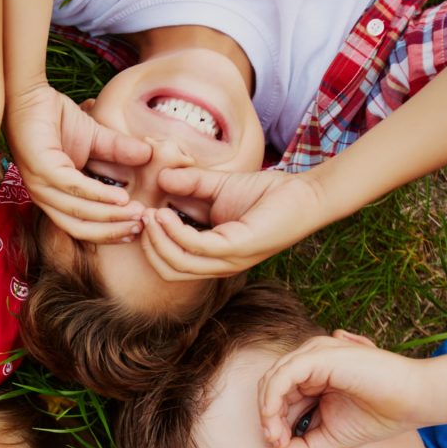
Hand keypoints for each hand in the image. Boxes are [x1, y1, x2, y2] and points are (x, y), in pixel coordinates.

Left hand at [5, 82, 149, 240]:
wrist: (31, 95)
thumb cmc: (56, 118)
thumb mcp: (94, 138)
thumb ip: (118, 150)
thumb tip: (148, 155)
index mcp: (55, 196)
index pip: (82, 226)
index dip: (109, 232)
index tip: (137, 230)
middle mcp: (45, 197)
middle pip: (80, 228)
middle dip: (112, 230)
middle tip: (140, 226)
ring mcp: (41, 185)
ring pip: (78, 212)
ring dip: (110, 216)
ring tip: (136, 213)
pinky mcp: (42, 168)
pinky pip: (74, 188)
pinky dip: (98, 195)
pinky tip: (121, 197)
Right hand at [139, 166, 324, 278]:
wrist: (306, 194)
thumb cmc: (268, 194)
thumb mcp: (218, 187)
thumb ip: (190, 184)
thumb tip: (160, 177)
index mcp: (212, 256)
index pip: (170, 264)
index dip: (150, 243)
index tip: (141, 215)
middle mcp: (218, 265)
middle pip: (168, 270)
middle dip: (148, 245)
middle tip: (141, 217)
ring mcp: (228, 261)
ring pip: (177, 263)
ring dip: (157, 239)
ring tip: (150, 214)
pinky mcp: (237, 249)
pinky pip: (195, 247)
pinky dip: (175, 232)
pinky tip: (165, 212)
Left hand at [258, 331, 431, 447]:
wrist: (413, 402)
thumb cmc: (377, 416)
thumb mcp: (330, 438)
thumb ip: (302, 446)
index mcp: (312, 377)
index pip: (278, 397)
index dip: (272, 422)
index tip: (278, 447)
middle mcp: (310, 362)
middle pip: (270, 388)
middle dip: (267, 418)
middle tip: (275, 443)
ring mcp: (313, 355)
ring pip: (272, 380)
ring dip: (268, 411)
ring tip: (276, 436)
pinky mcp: (318, 355)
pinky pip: (283, 374)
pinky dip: (272, 398)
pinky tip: (274, 418)